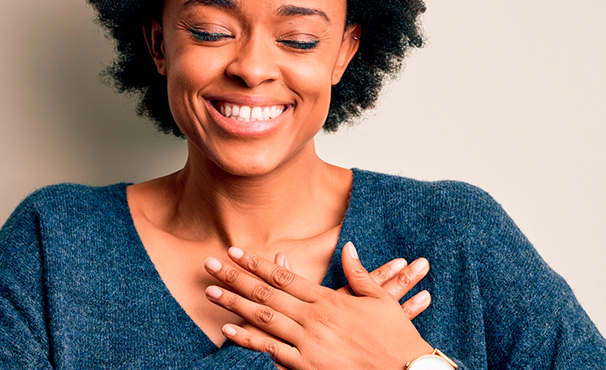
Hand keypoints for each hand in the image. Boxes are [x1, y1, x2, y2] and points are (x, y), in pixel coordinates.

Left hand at [204, 243, 434, 368]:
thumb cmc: (395, 338)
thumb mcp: (381, 300)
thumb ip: (359, 274)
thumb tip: (348, 248)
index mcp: (330, 301)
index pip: (284, 278)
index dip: (257, 264)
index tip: (236, 252)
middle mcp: (315, 319)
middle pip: (266, 295)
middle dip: (235, 278)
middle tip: (210, 265)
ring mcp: (309, 343)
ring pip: (263, 320)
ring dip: (234, 305)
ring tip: (211, 293)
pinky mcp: (307, 367)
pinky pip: (271, 351)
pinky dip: (248, 341)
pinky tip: (228, 331)